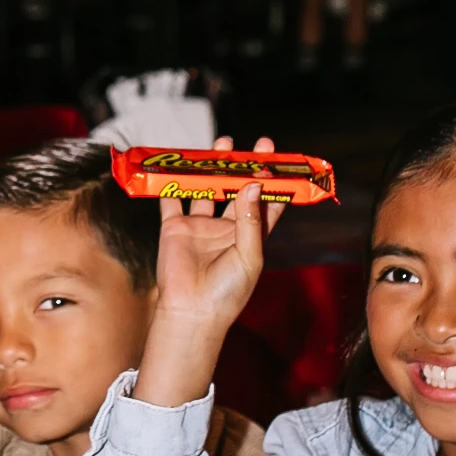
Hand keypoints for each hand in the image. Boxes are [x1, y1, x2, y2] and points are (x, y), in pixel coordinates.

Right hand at [133, 136, 286, 408]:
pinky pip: (173, 199)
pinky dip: (173, 181)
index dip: (276, 183)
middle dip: (246, 167)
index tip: (282, 161)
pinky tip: (177, 162)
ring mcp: (200, 227)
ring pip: (208, 188)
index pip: (268, 204)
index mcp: (251, 237)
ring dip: (214, 167)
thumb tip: (253, 184)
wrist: (191, 312)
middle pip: (239, 190)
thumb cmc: (227, 292)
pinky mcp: (175, 228)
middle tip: (256, 145)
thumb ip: (251, 220)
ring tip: (223, 143)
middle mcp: (226, 228)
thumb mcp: (249, 256)